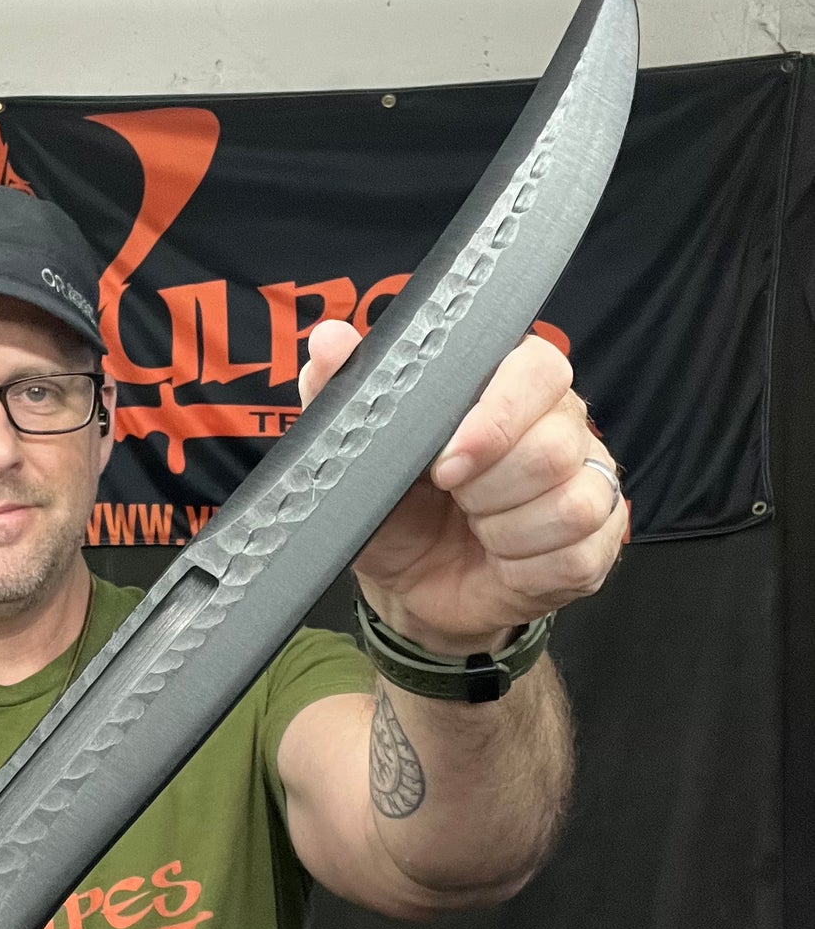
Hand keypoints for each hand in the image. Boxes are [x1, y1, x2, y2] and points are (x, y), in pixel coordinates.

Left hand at [299, 321, 626, 653]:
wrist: (411, 588)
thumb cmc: (396, 511)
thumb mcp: (359, 457)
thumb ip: (344, 391)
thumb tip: (330, 340)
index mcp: (512, 384)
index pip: (539, 369)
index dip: (494, 420)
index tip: (444, 464)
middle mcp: (563, 423)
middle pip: (554, 446)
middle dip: (487, 489)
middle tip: (453, 501)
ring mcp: (590, 481)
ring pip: (572, 502)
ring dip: (504, 531)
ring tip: (476, 530)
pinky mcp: (599, 542)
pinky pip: (578, 553)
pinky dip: (525, 567)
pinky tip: (501, 562)